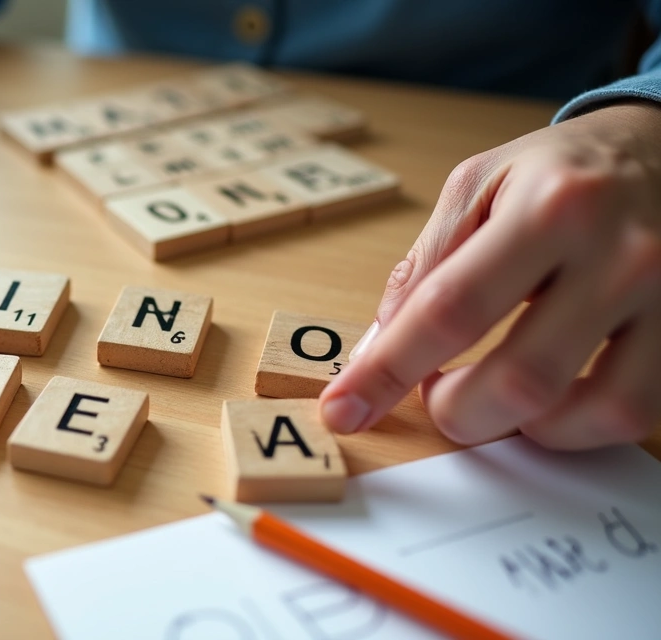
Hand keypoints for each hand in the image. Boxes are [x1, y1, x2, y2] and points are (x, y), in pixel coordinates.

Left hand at [319, 102, 660, 449]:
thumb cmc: (563, 171)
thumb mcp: (479, 184)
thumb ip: (423, 266)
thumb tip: (373, 351)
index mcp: (551, 208)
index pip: (448, 309)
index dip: (386, 371)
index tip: (343, 411)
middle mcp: (619, 255)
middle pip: (518, 380)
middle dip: (455, 411)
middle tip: (438, 392)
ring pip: (584, 414)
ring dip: (516, 426)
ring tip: (494, 390)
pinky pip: (633, 415)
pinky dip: (574, 426)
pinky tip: (550, 397)